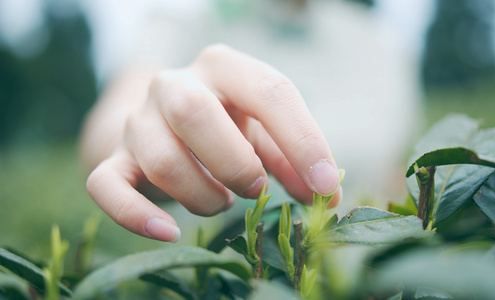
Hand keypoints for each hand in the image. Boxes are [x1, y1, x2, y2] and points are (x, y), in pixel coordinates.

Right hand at [85, 45, 340, 241]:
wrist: (164, 123)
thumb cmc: (226, 125)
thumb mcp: (263, 130)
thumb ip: (294, 158)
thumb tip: (326, 195)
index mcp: (223, 67)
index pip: (269, 91)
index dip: (304, 141)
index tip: (325, 186)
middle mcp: (174, 84)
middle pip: (195, 111)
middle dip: (235, 162)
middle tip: (257, 188)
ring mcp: (138, 120)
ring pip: (161, 159)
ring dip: (202, 196)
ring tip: (223, 202)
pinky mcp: (113, 158)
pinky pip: (107, 187)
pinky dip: (137, 216)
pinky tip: (169, 232)